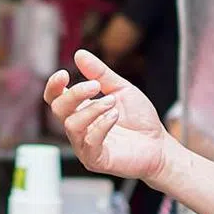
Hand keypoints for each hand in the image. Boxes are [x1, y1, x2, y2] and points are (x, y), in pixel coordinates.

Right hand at [44, 50, 171, 182]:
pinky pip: (88, 143)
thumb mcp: (121, 88)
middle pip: (58, 109)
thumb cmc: (139, 119)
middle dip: (75, 94)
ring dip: (91, 109)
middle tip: (95, 86)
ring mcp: (84, 145)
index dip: (53, 86)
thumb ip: (100, 73)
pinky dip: (101, 126)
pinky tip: (114, 116)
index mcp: (80, 110)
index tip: (64, 74)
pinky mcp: (95, 160)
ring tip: (112, 102)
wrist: (159, 145)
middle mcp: (78, 128)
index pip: (55, 98)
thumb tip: (79, 54)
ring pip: (71, 125)